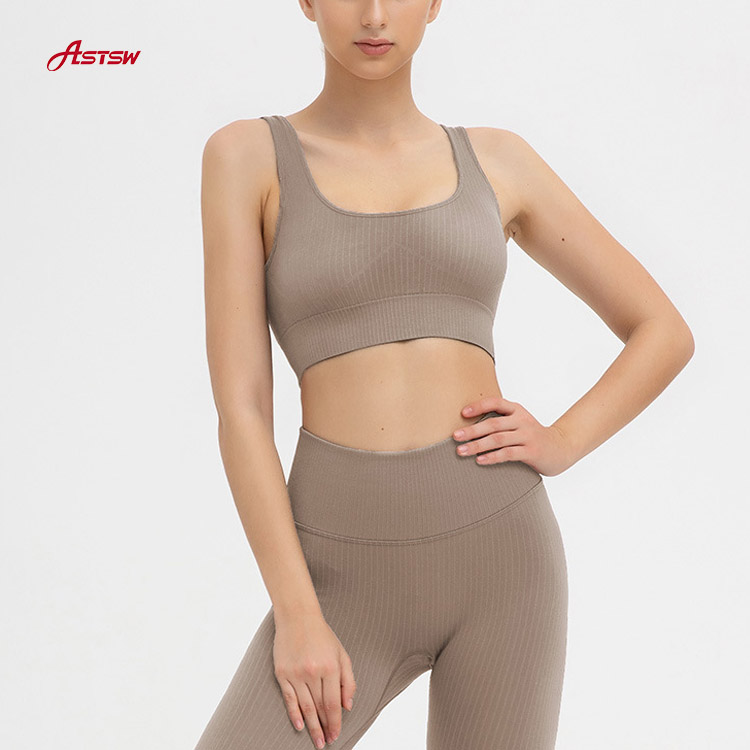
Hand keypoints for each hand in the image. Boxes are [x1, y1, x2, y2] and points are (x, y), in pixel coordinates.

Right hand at [273, 612, 355, 747]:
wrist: (297, 617)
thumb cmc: (322, 635)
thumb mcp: (341, 653)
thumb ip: (348, 680)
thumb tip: (348, 706)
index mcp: (330, 667)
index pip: (333, 703)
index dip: (336, 722)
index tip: (336, 735)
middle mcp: (313, 672)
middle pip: (320, 707)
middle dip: (324, 727)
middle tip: (327, 742)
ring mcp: (296, 673)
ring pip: (305, 706)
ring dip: (311, 726)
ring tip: (317, 740)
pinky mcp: (282, 673)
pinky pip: (289, 698)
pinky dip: (294, 714)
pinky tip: (299, 726)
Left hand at [453, 396, 572, 476]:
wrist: (561, 448)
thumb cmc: (531, 436)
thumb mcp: (519, 423)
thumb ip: (500, 421)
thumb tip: (468, 426)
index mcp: (517, 410)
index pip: (496, 403)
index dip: (479, 406)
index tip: (462, 413)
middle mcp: (522, 421)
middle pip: (493, 424)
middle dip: (472, 430)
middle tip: (455, 436)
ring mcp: (528, 436)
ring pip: (498, 440)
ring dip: (477, 446)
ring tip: (461, 451)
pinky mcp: (531, 452)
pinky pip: (508, 454)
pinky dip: (492, 457)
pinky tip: (479, 460)